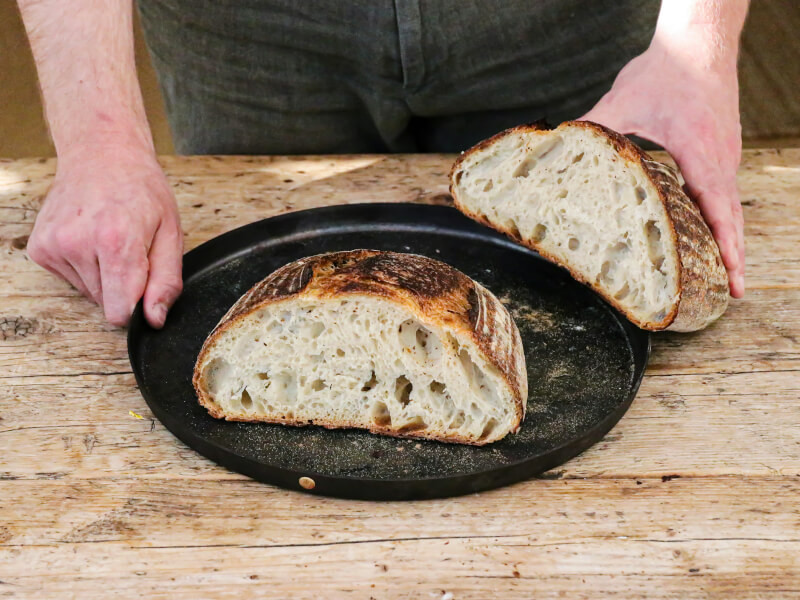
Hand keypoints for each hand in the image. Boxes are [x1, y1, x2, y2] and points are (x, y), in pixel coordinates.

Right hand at [27, 144, 182, 326]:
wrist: (101, 154)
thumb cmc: (141, 190)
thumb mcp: (171, 233)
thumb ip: (166, 281)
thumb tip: (154, 319)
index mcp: (116, 241)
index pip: (119, 312)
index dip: (137, 309)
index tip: (144, 289)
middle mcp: (78, 243)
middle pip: (106, 303)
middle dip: (124, 286)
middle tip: (130, 249)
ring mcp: (54, 245)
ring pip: (89, 293)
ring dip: (104, 276)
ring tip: (110, 240)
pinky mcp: (40, 248)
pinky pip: (71, 279)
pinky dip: (85, 267)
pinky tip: (90, 238)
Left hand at [581, 33, 744, 296]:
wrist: (699, 41)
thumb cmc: (664, 70)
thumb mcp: (622, 102)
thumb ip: (595, 133)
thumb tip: (560, 155)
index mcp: (700, 152)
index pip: (719, 209)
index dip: (727, 248)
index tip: (733, 280)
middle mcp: (721, 157)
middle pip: (731, 217)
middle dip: (731, 256)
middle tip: (727, 292)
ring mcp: (726, 154)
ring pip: (729, 205)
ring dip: (727, 239)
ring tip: (719, 273)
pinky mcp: (723, 148)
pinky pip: (724, 190)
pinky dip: (721, 216)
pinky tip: (706, 232)